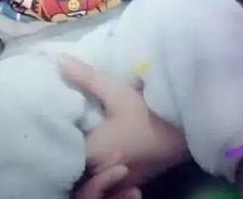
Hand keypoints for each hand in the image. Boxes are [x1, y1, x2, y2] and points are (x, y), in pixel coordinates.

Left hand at [59, 55, 188, 198]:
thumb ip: (85, 77)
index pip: (63, 155)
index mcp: (93, 156)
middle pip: (77, 169)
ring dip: (87, 163)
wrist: (188, 129)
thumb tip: (59, 60)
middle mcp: (103, 175)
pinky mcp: (133, 182)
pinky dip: (102, 169)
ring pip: (92, 177)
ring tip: (84, 138)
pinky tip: (103, 147)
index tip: (54, 122)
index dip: (56, 139)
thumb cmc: (149, 111)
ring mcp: (119, 182)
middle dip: (70, 151)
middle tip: (68, 128)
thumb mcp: (116, 90)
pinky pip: (108, 181)